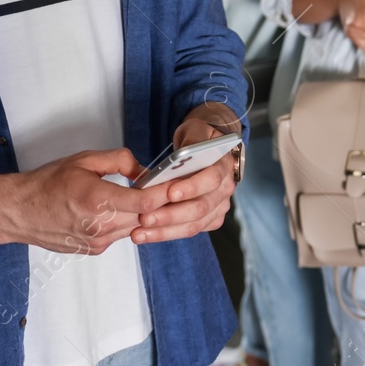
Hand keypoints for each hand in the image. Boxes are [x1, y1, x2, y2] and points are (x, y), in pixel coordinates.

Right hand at [1, 148, 163, 253]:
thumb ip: (119, 161)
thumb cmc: (47, 183)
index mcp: (97, 200)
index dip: (166, 193)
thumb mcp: (84, 160)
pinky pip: (120, 234)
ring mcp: (97, 242)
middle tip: (169, 186)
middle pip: (145, 217)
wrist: (19, 212)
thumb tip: (144, 171)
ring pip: (135, 228)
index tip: (180, 183)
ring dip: (143, 213)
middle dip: (159, 203)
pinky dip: (125, 221)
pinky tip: (118, 208)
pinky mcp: (94, 249)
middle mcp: (99, 226)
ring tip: (145, 195)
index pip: (146, 202)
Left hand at [130, 110, 238, 245]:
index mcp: (224, 165)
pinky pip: (188, 231)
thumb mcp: (195, 130)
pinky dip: (166, 234)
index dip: (191, 187)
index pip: (211, 179)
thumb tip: (182, 156)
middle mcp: (226, 188)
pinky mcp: (209, 219)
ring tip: (139, 232)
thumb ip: (192, 140)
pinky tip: (145, 235)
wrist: (206, 149)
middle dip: (171, 215)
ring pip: (193, 225)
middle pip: (201, 207)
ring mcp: (219, 206)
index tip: (169, 193)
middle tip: (144, 218)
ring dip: (164, 231)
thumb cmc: (198, 138)